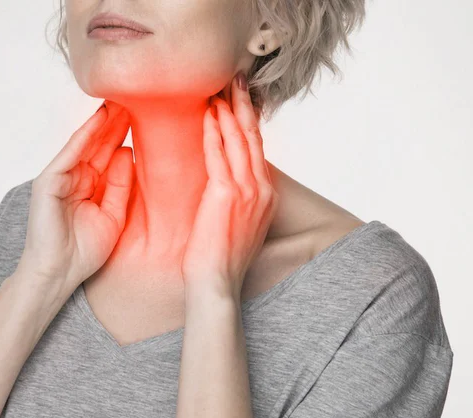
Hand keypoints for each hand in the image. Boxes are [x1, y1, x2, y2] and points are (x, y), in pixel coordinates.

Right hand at [17, 101, 133, 291]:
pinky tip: (99, 120)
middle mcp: (76, 177)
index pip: (110, 154)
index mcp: (91, 186)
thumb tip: (128, 151)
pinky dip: (84, 137)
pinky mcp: (48, 181)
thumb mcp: (114, 215)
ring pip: (85, 143)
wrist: (59, 274)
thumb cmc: (83, 252)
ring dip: (102, 122)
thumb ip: (121, 185)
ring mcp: (61, 177)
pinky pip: (70, 154)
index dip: (126, 134)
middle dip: (117, 122)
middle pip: (99, 143)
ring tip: (120, 98)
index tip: (149, 115)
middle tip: (137, 96)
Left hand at [181, 73, 277, 299]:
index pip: (257, 148)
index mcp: (265, 195)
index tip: (241, 98)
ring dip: (228, 111)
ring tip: (220, 89)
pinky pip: (219, 155)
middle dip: (243, 105)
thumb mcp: (238, 222)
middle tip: (235, 79)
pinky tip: (207, 115)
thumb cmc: (220, 258)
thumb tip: (223, 180)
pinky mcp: (226, 194)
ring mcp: (246, 191)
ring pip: (239, 140)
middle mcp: (261, 189)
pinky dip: (213, 133)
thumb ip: (237, 198)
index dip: (249, 120)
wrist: (217, 282)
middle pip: (253, 137)